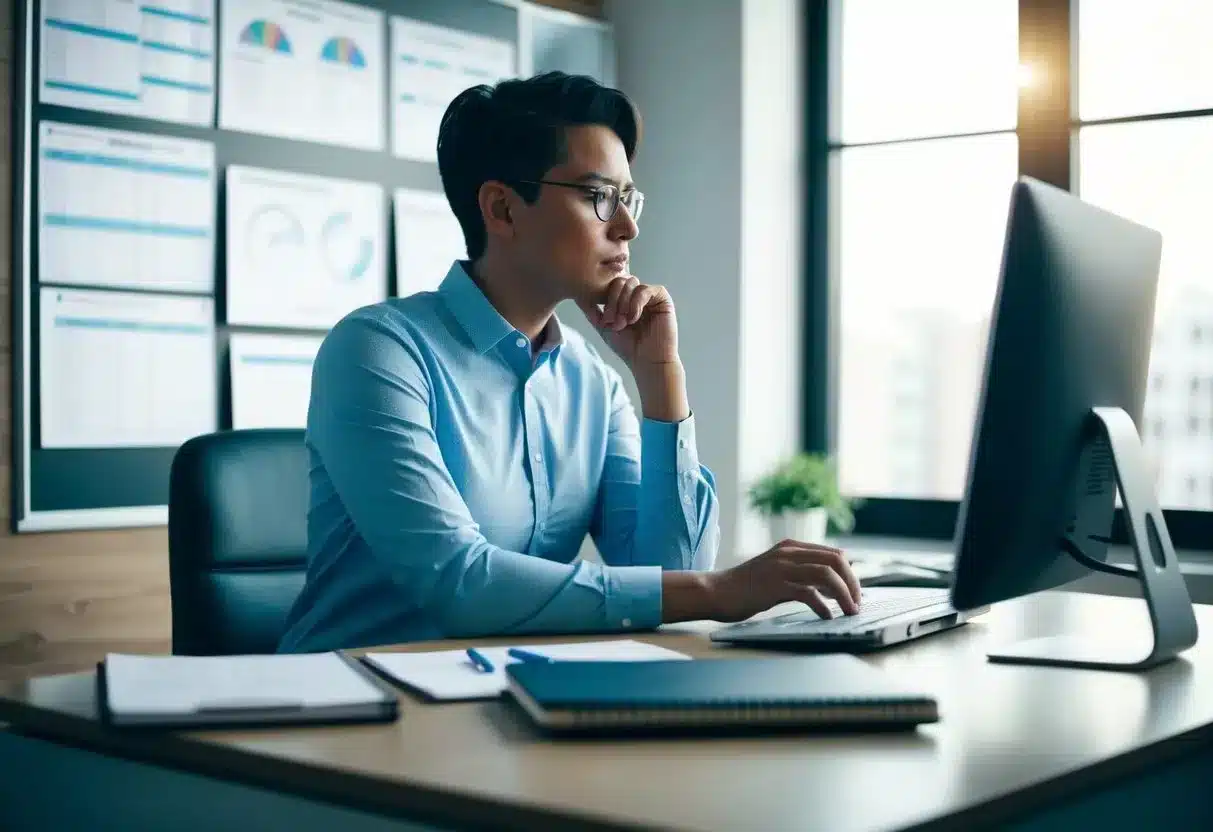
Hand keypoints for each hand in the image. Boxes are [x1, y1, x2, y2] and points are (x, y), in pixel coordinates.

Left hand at [576, 275, 677, 367]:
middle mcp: (638, 294)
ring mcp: (651, 295)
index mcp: (625, 299)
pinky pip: (645, 289)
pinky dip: (636, 303)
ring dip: (623, 303)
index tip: (604, 320)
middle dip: (612, 301)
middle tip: (612, 321)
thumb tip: (578, 296)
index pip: (610, 284)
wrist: (647, 362)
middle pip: (619, 280)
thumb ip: (592, 310)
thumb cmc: (628, 347)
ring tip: (623, 323)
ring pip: (631, 282)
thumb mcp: (604, 326)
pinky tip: (634, 319)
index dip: (603, 298)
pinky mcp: (662, 298)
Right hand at [705, 539, 862, 621]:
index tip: (855, 594)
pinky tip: (827, 617)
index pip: (834, 554)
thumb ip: (801, 575)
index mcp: (791, 547)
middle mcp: (788, 552)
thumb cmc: (745, 587)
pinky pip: (808, 593)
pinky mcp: (774, 585)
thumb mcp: (777, 574)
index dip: (850, 574)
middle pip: (836, 561)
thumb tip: (833, 588)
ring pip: (826, 575)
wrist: (715, 591)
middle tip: (856, 604)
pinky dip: (824, 606)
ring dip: (844, 595)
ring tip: (849, 612)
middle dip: (852, 584)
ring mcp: (781, 567)